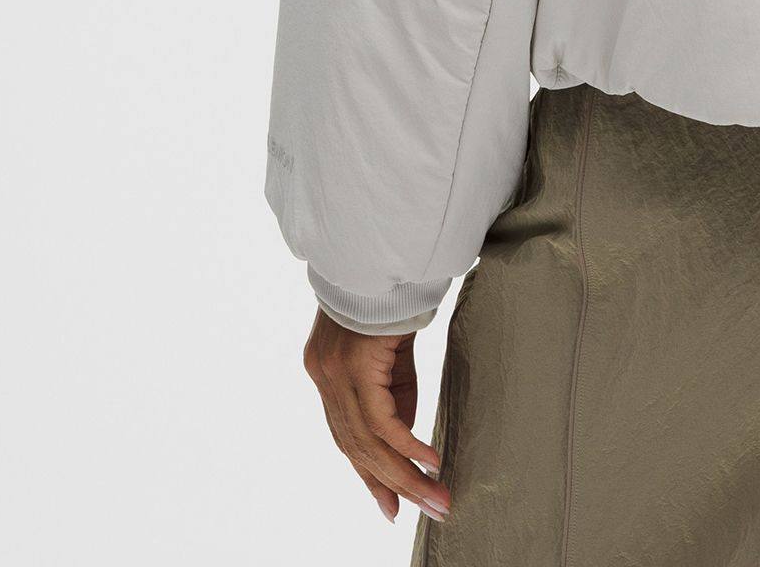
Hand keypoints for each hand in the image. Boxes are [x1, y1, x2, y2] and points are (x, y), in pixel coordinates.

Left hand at [303, 308, 452, 524]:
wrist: (381, 248)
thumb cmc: (390, 292)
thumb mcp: (392, 352)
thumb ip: (393, 394)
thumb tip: (405, 439)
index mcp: (326, 374)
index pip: (347, 437)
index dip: (369, 475)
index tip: (391, 505)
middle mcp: (323, 378)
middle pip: (357, 447)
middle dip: (392, 484)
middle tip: (427, 510)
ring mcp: (334, 375)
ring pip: (368, 442)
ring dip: (405, 475)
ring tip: (436, 496)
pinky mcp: (354, 367)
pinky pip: (381, 421)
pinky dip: (407, 445)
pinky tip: (429, 461)